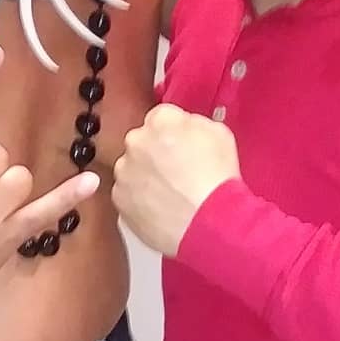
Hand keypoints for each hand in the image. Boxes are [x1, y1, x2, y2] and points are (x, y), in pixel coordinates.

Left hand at [113, 104, 239, 257]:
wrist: (208, 222)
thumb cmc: (216, 181)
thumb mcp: (219, 134)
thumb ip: (194, 122)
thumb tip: (185, 125)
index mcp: (161, 120)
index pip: (162, 118)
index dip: (174, 133)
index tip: (181, 145)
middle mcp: (136, 141)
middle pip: (143, 141)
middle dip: (156, 153)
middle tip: (178, 171)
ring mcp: (124, 170)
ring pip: (132, 168)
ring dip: (146, 176)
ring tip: (171, 192)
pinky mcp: (119, 198)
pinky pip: (128, 193)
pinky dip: (140, 198)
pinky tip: (162, 206)